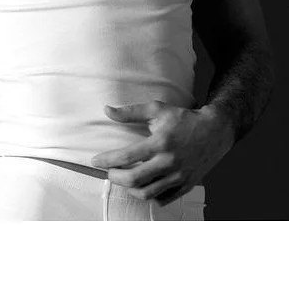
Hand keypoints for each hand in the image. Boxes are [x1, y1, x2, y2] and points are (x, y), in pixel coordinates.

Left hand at [90, 100, 234, 205]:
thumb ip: (130, 112)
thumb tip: (106, 110)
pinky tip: (142, 186)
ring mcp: (179, 176)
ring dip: (129, 189)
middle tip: (109, 172)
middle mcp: (169, 162)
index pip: (126, 156)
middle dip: (115, 177)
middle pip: (134, 179)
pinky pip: (163, 199)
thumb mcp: (157, 109)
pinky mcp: (187, 185)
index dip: (106, 160)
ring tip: (123, 179)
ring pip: (147, 193)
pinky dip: (149, 196)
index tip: (95, 160)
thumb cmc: (183, 118)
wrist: (215, 131)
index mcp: (160, 142)